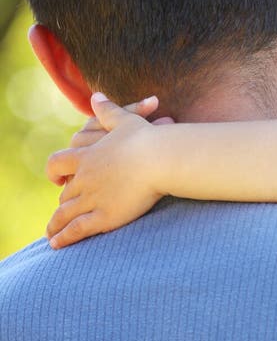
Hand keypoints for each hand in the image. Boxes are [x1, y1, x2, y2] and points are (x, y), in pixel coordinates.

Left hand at [46, 94, 167, 248]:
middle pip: (64, 192)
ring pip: (65, 213)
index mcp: (87, 156)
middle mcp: (84, 178)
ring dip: (56, 224)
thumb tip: (96, 96)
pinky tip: (58, 244)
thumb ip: (107, 111)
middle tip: (62, 209)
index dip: (54, 171)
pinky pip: (76, 230)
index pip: (58, 163)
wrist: (161, 159)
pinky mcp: (103, 217)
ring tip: (51, 234)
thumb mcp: (125, 120)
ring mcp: (92, 198)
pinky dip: (65, 238)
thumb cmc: (147, 138)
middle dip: (63, 201)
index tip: (57, 178)